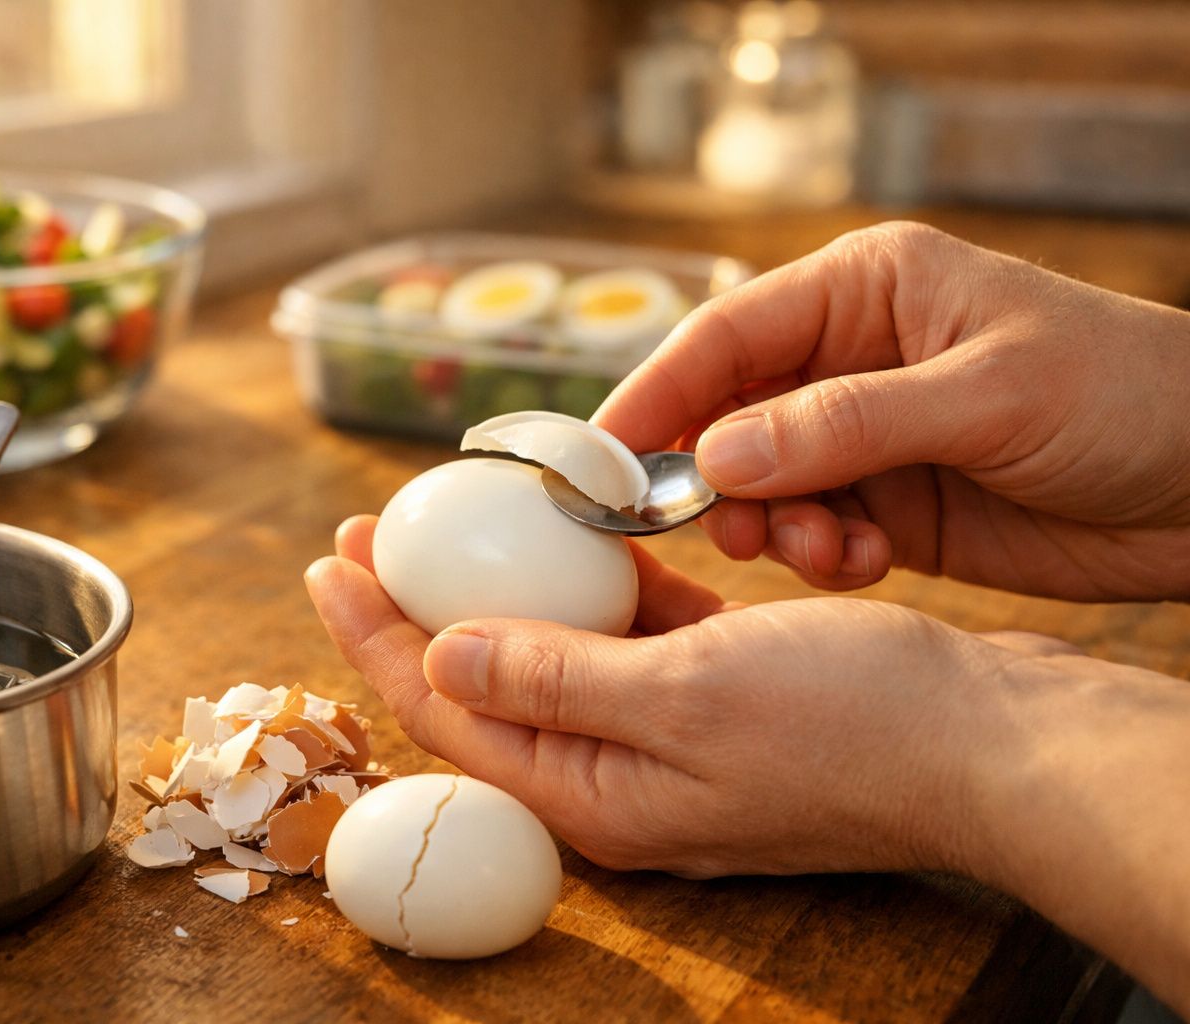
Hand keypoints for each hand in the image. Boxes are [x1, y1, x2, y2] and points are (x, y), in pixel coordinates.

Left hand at [305, 515, 1022, 877]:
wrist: (996, 741)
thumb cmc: (856, 723)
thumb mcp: (686, 692)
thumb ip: (555, 678)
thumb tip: (438, 659)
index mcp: (594, 795)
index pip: (444, 713)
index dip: (373, 637)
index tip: (326, 561)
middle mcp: (620, 777)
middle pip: (483, 687)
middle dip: (416, 610)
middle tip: (367, 532)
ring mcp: (670, 740)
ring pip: (553, 656)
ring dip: (503, 590)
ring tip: (454, 521)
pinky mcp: (719, 700)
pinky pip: (630, 640)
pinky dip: (597, 588)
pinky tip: (580, 534)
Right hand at [595, 222, 1189, 600]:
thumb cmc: (1127, 394)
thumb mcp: (987, 395)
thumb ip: (846, 425)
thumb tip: (715, 458)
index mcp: (865, 291)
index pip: (725, 335)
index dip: (653, 394)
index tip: (600, 460)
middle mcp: (849, 359)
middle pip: (725, 415)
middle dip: (709, 477)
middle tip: (718, 530)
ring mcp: (864, 436)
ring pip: (760, 485)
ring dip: (771, 527)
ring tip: (824, 553)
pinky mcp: (888, 504)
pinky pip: (812, 533)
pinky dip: (820, 558)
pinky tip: (866, 564)